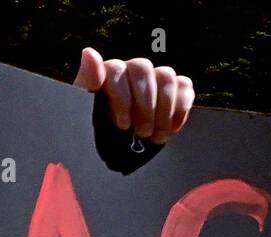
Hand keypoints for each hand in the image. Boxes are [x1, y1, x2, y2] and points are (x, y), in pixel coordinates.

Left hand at [73, 48, 193, 144]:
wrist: (117, 150)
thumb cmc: (97, 129)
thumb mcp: (85, 110)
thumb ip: (86, 82)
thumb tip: (89, 53)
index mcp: (108, 74)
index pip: (117, 69)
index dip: (122, 98)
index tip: (122, 125)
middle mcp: (132, 71)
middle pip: (143, 68)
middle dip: (144, 106)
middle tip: (141, 133)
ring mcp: (155, 78)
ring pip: (166, 76)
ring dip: (164, 109)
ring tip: (155, 136)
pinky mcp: (176, 89)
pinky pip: (185, 87)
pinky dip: (181, 109)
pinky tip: (171, 130)